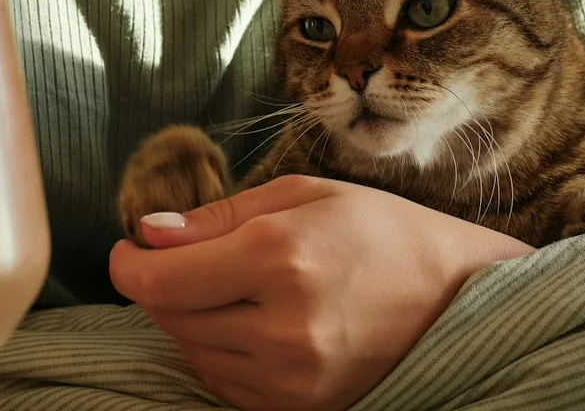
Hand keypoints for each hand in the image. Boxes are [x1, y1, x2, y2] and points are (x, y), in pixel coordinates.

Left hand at [108, 174, 531, 410]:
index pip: (159, 280)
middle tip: (179, 260)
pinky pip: (226, 384)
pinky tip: (250, 322)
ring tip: (228, 288)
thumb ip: (217, 217)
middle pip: (170, 318)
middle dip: (160, 287)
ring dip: (191, 320)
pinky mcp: (302, 409)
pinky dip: (221, 353)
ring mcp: (292, 379)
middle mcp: (282, 327)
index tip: (130, 249)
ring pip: (193, 353)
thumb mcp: (301, 195)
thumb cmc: (379, 230)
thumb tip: (148, 234)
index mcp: (278, 258)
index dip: (129, 264)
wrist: (456, 297)